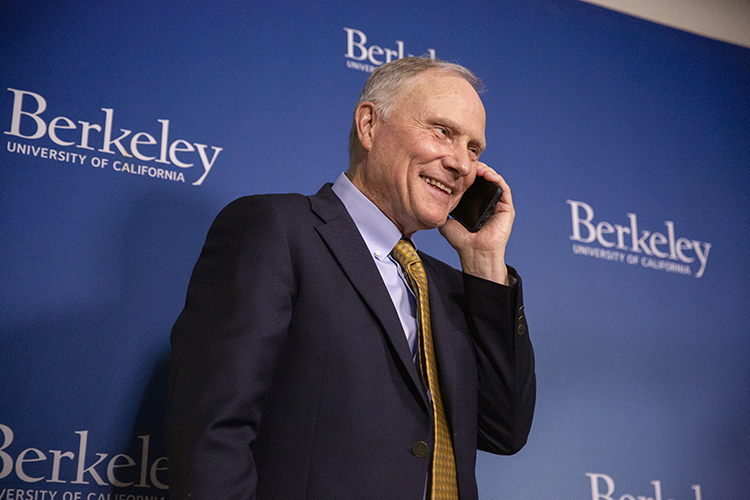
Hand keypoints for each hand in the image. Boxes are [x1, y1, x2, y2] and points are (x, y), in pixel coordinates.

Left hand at [439, 164, 514, 284]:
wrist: (475, 255)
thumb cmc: (463, 243)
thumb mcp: (447, 222)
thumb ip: (443, 210)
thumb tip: (432, 199)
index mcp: (476, 205)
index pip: (473, 184)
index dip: (466, 174)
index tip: (456, 167)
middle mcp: (488, 203)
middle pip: (484, 179)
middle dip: (475, 169)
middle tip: (465, 162)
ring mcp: (498, 205)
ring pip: (494, 180)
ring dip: (485, 170)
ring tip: (475, 165)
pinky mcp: (507, 208)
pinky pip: (503, 188)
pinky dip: (495, 178)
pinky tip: (486, 173)